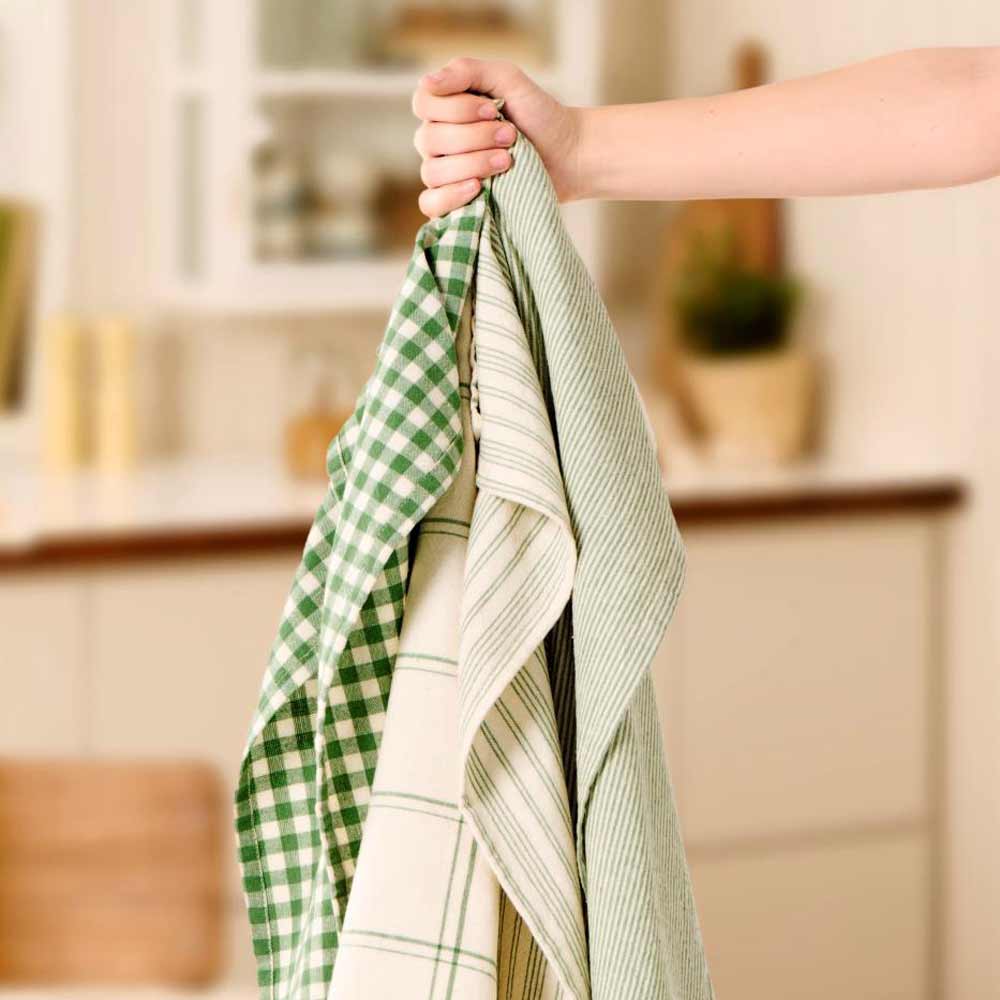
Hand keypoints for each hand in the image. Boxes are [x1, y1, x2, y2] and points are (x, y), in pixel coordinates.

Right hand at [412, 57, 582, 217]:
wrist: (568, 154)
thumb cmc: (539, 114)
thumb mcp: (508, 80)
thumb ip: (467, 71)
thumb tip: (427, 81)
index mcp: (446, 107)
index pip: (423, 104)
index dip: (456, 109)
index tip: (493, 110)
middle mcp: (439, 140)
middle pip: (429, 140)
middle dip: (474, 137)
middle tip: (510, 137)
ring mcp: (446, 173)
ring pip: (432, 172)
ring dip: (472, 164)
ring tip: (506, 161)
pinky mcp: (457, 202)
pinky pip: (431, 205)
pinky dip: (450, 197)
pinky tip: (476, 188)